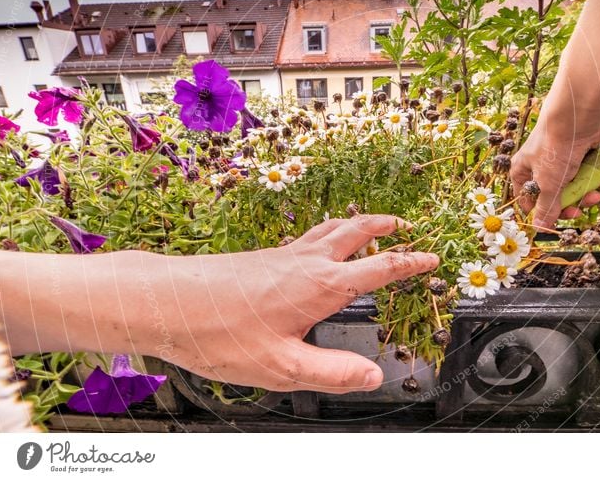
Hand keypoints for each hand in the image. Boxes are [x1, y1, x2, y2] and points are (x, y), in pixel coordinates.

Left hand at [151, 215, 437, 393]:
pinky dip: (328, 231)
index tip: (431, 258)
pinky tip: (318, 245)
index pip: (379, 269)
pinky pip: (307, 235)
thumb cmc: (219, 333)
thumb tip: (373, 376)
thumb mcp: (282, 367)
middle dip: (385, 226)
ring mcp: (283, 255)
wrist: (168, 301)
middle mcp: (306, 262)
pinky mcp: (263, 257)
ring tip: (371, 223)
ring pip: (331, 228)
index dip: (410, 263)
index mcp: (321, 286)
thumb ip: (332, 373)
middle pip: (357, 232)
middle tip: (405, 224)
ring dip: (358, 223)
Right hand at [511, 112, 599, 229]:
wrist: (580, 116)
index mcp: (525, 170)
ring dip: (590, 192)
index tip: (556, 219)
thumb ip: (546, 208)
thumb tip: (539, 228)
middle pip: (557, 194)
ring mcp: (564, 157)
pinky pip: (591, 172)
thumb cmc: (556, 148)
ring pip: (577, 184)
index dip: (542, 211)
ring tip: (599, 193)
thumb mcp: (549, 185)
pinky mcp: (583, 151)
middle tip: (582, 207)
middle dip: (573, 202)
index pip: (529, 198)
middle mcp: (542, 164)